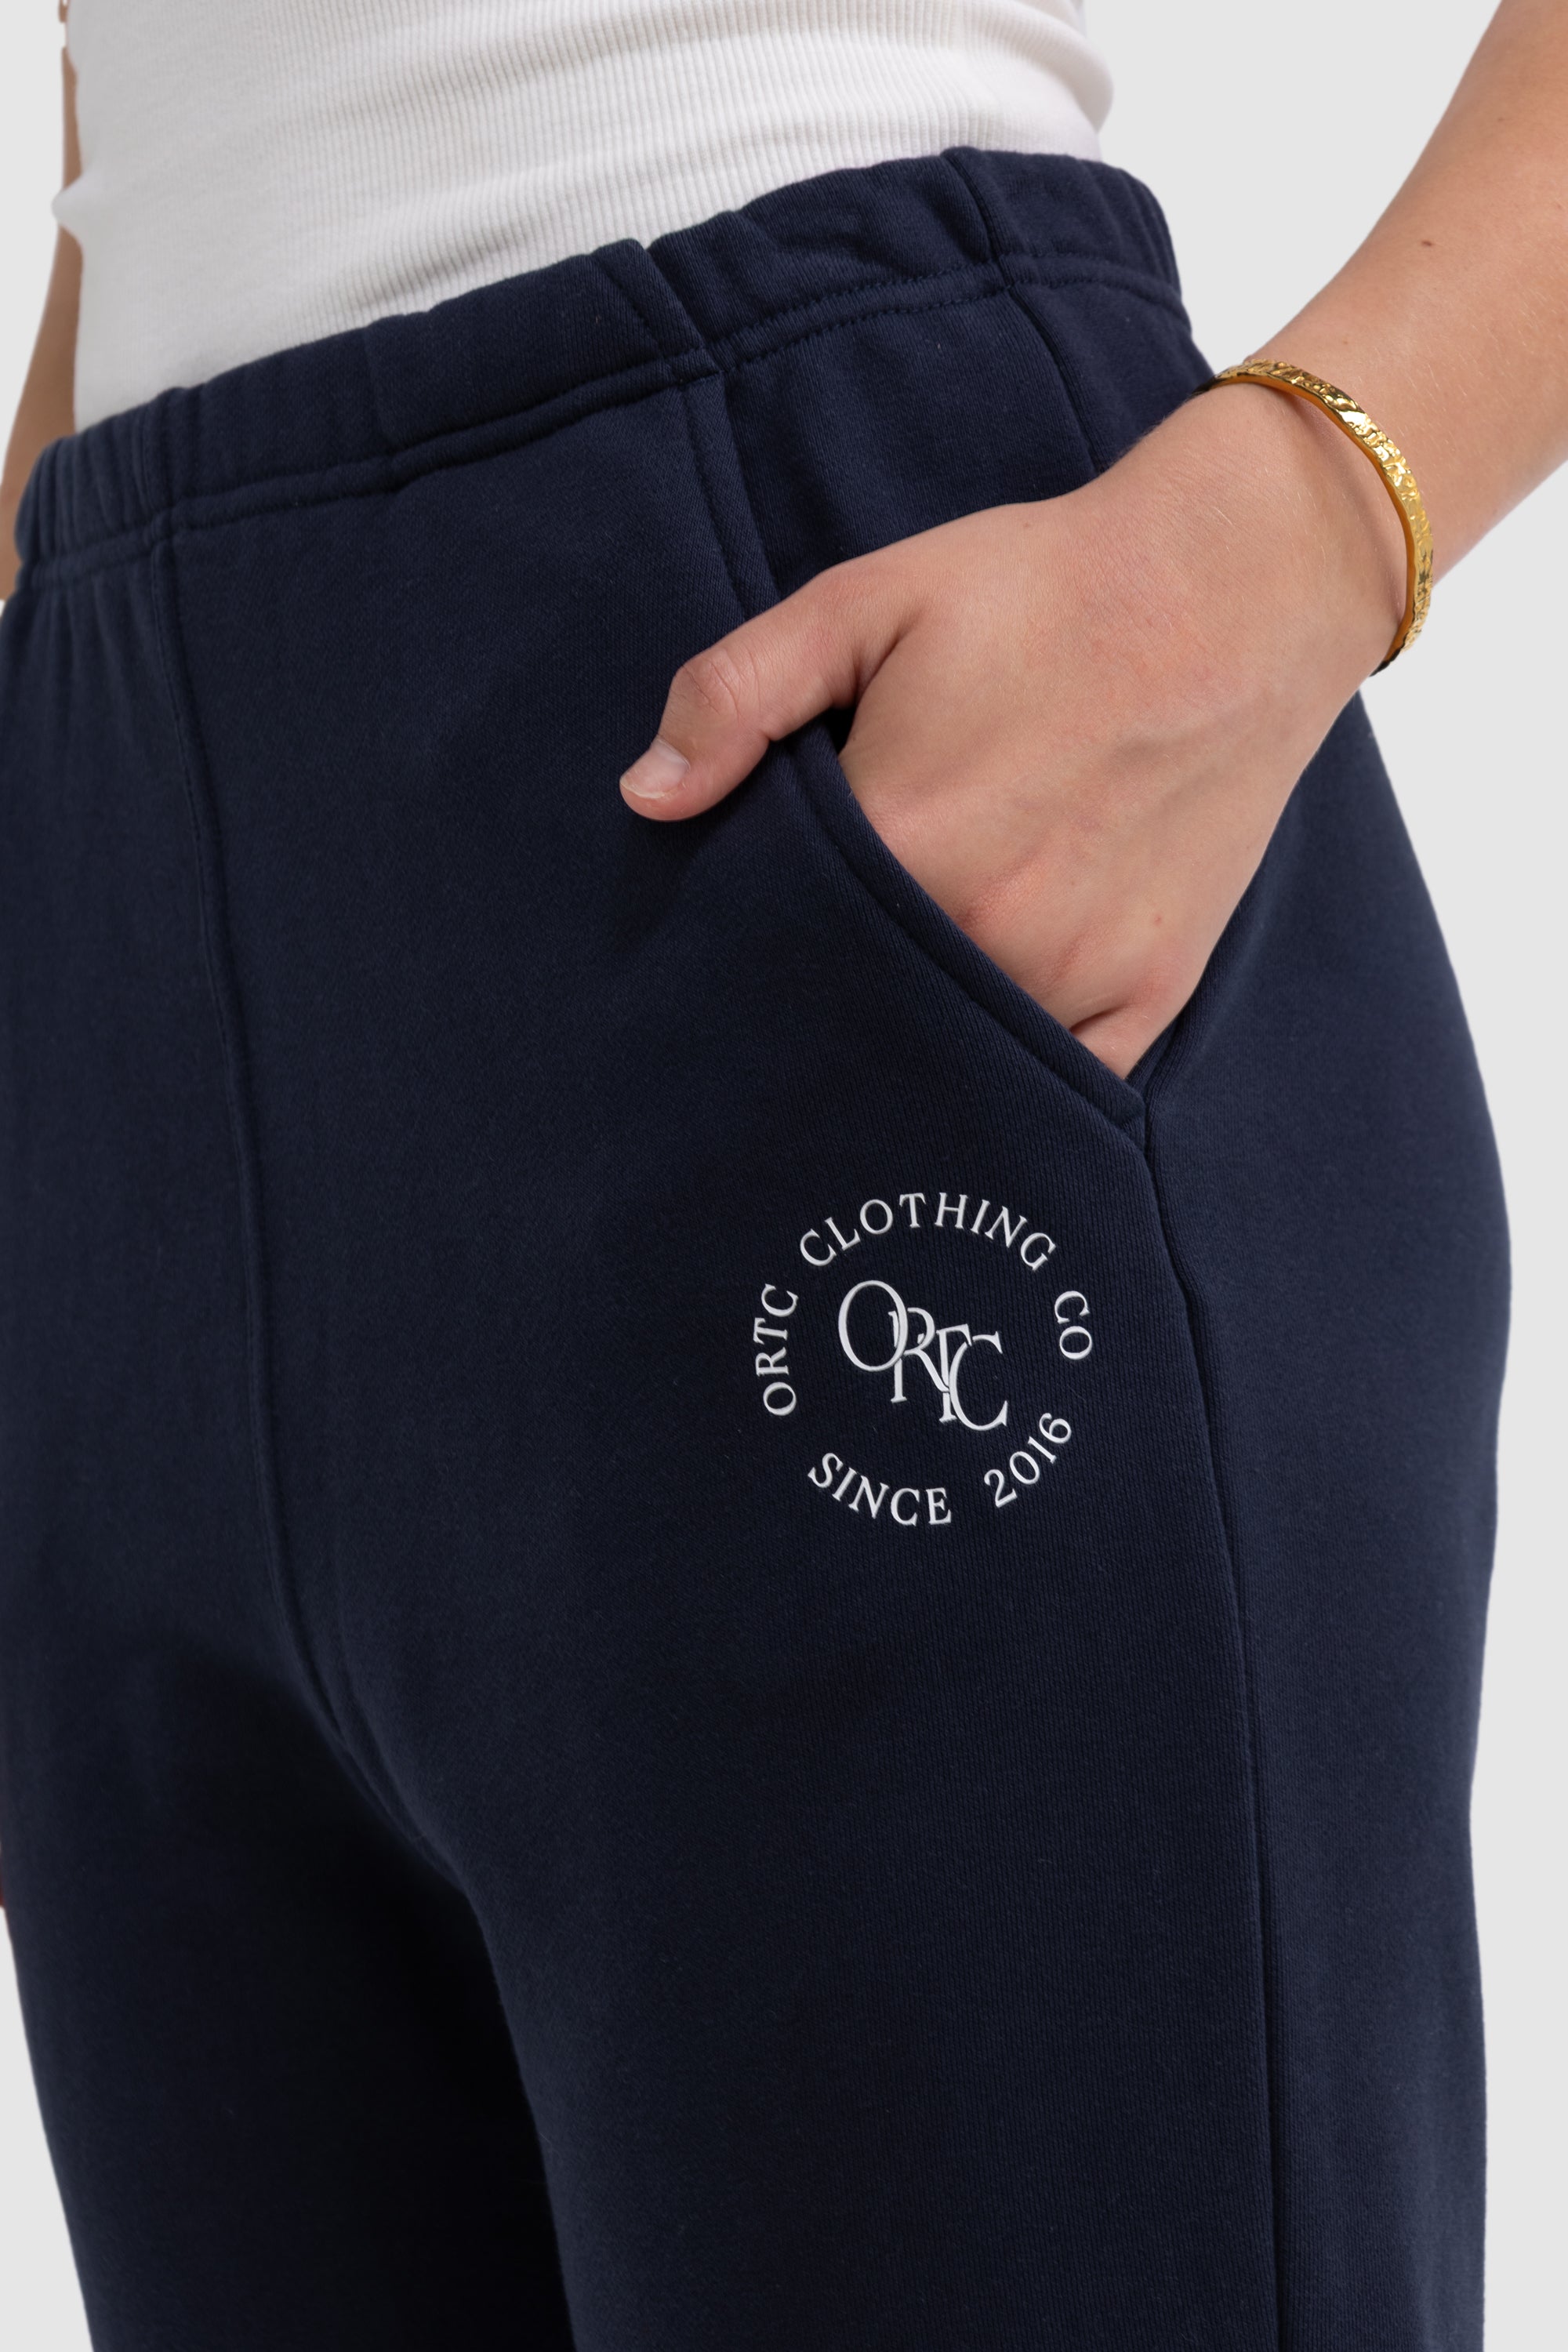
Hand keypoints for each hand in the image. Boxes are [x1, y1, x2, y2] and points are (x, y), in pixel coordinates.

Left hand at [621, 385, 1406, 1076]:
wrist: (1238, 585)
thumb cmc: (1044, 587)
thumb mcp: (866, 601)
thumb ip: (737, 695)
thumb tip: (645, 799)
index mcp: (903, 844)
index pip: (772, 949)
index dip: (743, 946)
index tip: (728, 946)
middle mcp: (988, 934)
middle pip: (856, 1015)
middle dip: (818, 1005)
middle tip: (797, 989)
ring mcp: (1075, 975)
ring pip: (949, 1059)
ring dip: (908, 1045)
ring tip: (880, 1009)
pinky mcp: (1148, 994)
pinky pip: (1053, 1083)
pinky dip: (1009, 1073)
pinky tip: (972, 1048)